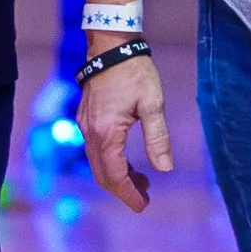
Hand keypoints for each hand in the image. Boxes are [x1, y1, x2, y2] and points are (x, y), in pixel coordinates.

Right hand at [79, 47, 171, 213]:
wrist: (111, 46)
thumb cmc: (134, 72)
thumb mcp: (152, 104)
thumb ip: (158, 138)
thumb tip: (165, 169)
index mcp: (107, 133)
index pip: (115, 175)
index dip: (128, 194)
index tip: (143, 205)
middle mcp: (90, 133)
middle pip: (102, 174)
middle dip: (123, 190)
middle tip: (145, 198)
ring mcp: (85, 126)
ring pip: (97, 163)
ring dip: (117, 177)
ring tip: (141, 181)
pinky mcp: (86, 119)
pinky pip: (95, 151)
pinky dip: (110, 163)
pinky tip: (128, 162)